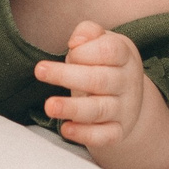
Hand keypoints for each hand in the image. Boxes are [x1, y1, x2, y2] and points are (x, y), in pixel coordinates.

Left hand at [33, 21, 149, 149]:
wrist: (128, 97)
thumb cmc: (105, 63)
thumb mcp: (101, 41)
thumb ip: (88, 33)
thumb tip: (76, 42)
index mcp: (125, 56)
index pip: (109, 51)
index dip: (86, 51)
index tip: (69, 53)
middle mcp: (128, 83)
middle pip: (99, 80)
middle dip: (68, 76)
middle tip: (39, 71)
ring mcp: (125, 109)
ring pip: (99, 110)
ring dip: (72, 108)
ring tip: (50, 106)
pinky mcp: (119, 131)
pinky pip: (104, 136)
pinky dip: (85, 135)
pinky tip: (65, 129)